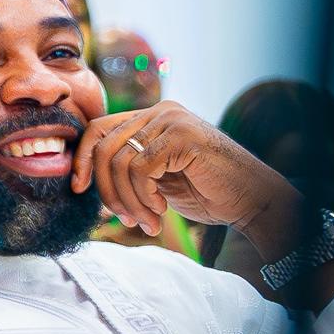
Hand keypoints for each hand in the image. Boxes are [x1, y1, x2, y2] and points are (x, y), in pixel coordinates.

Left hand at [71, 102, 296, 244]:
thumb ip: (127, 170)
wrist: (255, 200)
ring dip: (129, 200)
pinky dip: (144, 196)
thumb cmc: (207, 192)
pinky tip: (161, 209)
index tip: (78, 190)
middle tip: (123, 219)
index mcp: (151, 118)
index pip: (98, 130)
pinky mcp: (183, 137)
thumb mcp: (156, 179)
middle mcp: (160, 112)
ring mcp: (172, 121)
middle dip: (107, 190)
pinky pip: (140, 169)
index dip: (82, 160)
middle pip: (104, 147)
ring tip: (147, 221)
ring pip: (120, 162)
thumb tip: (83, 181)